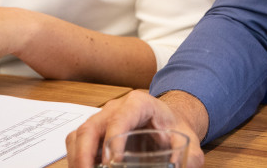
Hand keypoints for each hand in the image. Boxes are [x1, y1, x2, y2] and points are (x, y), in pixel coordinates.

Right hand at [66, 90, 206, 167]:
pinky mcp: (96, 132)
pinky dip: (77, 158)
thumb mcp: (187, 139)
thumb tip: (181, 167)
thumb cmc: (174, 127)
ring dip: (77, 159)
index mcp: (139, 104)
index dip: (113, 141)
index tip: (113, 163)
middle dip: (84, 155)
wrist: (168, 120)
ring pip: (79, 135)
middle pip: (90, 128)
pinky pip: (77, 142)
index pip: (120, 119)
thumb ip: (189, 155)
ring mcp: (102, 118)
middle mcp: (115, 108)